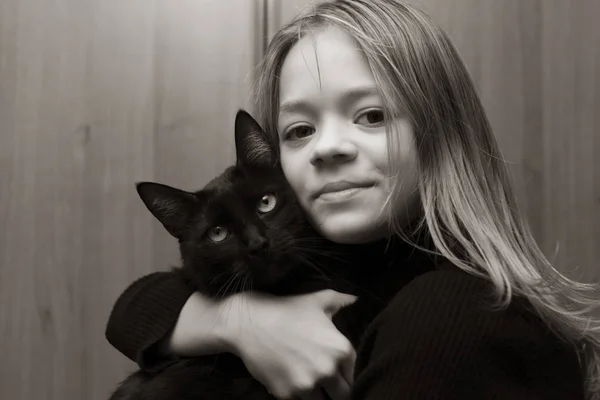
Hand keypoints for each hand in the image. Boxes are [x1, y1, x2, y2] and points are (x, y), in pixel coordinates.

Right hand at [224, 289, 357, 399]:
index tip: (340, 374)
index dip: (347, 374)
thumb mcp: (317, 301)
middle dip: (336, 390)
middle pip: (344, 395)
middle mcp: (328, 370)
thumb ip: (341, 300)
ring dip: (318, 395)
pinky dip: (297, 396)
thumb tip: (356, 299)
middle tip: (327, 384)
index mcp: (341, 349)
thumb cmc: (286, 310)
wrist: (249, 323)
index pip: (355, 374)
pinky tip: (290, 382)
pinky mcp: (287, 395)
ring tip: (309, 383)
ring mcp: (307, 385)